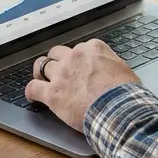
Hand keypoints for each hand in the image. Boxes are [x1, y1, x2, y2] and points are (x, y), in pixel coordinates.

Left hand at [25, 41, 139, 131]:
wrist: (119, 109)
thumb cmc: (125, 93)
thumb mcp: (124, 69)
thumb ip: (110, 65)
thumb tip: (110, 70)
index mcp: (93, 49)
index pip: (79, 48)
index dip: (78, 59)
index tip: (79, 67)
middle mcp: (75, 57)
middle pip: (57, 53)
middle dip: (56, 61)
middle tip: (58, 72)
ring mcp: (61, 74)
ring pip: (41, 66)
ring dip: (41, 73)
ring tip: (41, 80)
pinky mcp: (52, 93)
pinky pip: (33, 88)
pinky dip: (31, 92)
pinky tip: (33, 96)